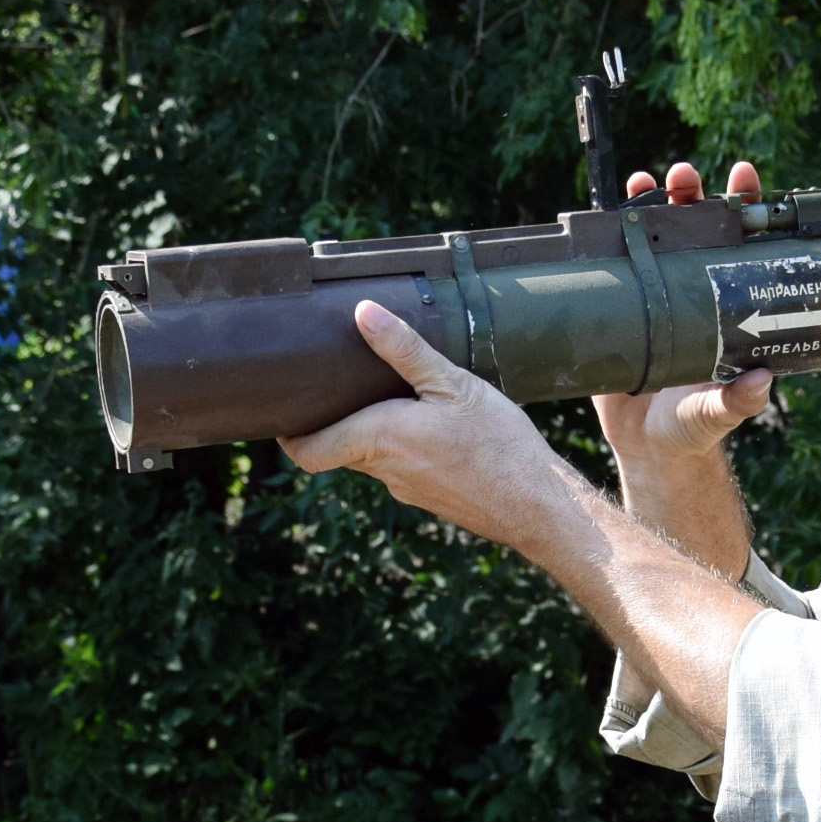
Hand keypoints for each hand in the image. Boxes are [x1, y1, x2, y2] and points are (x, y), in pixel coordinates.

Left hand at [281, 299, 587, 557]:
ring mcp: (407, 490)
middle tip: (338, 386)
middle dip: (334, 421)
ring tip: (392, 397)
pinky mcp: (429, 499)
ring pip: (372, 458)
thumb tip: (363, 314)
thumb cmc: (499, 445)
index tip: (282, 413)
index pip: (310, 451)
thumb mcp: (453, 384)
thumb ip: (405, 350)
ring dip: (372, 432)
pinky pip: (401, 469)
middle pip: (339, 448)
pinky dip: (402, 448)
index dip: (289, 436)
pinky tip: (433, 427)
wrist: (538, 507)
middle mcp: (385, 470)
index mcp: (380, 438)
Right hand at [595, 159, 771, 467]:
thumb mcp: (715, 414)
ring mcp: (655, 295)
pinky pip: (615, 262)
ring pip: (656, 236)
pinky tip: (606, 210)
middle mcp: (693, 293)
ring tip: (646, 182)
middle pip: (697, 230)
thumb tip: (762, 381)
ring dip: (652, 202)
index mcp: (726, 306)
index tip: (744, 181)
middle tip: (685, 179)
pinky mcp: (621, 307)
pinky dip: (609, 233)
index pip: (740, 246)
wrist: (645, 448)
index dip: (746, 209)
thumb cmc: (691, 428)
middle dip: (694, 195)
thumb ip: (737, 402)